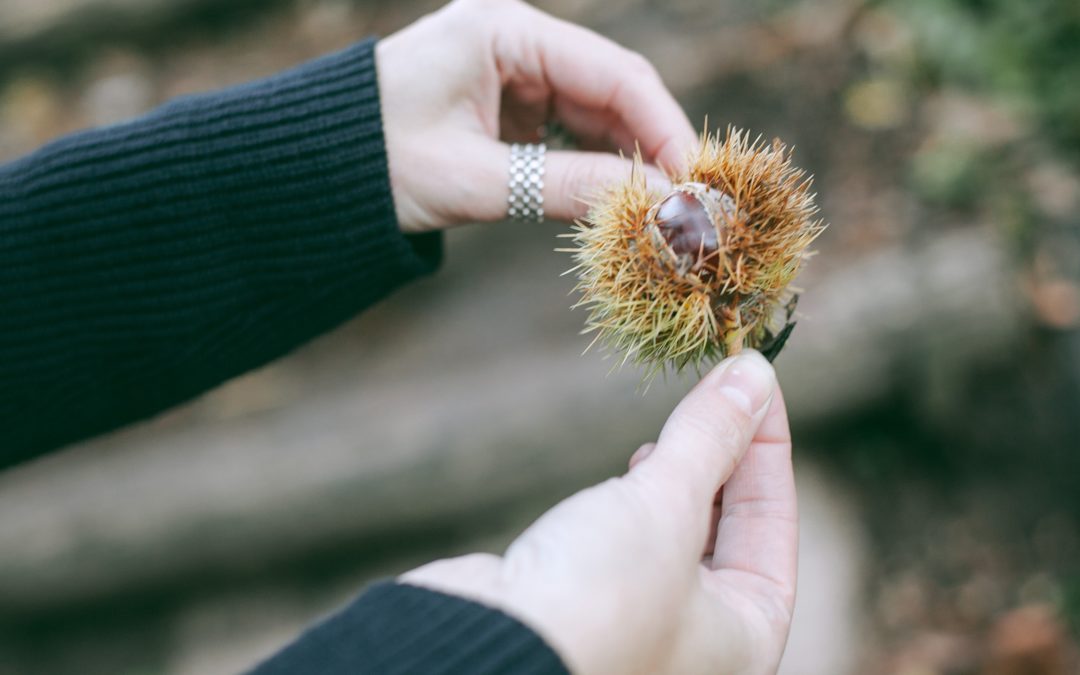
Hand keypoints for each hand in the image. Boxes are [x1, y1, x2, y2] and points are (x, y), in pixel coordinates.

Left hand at [376, 0, 697, 232]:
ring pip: (596, 114)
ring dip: (628, 162)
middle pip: (613, 92)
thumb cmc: (374, 163)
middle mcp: (516, 39)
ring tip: (661, 211)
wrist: (313, 175)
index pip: (613, 73)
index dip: (663, 128)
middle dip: (652, 148)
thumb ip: (566, 187)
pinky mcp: (508, 102)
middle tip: (691, 206)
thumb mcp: (474, 178)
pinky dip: (594, 166)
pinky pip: (569, 132)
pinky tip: (618, 199)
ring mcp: (513, 70)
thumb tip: (655, 206)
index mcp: (503, 28)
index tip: (696, 182)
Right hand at [402, 351, 797, 674]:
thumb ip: (712, 437)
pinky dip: (641, 500)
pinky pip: (635, 542)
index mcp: (746, 637)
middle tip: (714, 392)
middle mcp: (702, 642)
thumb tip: (753, 374)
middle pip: (731, 529)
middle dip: (724, 458)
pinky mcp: (591, 605)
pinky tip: (635, 468)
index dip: (767, 442)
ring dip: (682, 477)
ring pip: (680, 533)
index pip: (775, 522)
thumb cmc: (596, 599)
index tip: (754, 377)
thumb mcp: (668, 504)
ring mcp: (643, 626)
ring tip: (670, 433)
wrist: (485, 645)